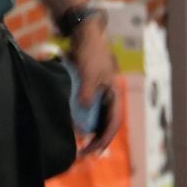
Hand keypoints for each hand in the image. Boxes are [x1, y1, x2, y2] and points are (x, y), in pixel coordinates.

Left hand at [71, 18, 119, 153]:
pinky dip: (81, 120)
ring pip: (95, 118)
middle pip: (105, 123)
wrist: (84, 32)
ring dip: (88, 132)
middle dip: (96, 140)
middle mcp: (108, 95)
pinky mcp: (87, 88)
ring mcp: (98, 92)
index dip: (105, 140)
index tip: (93, 152)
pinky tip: (72, 127)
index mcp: (114, 93)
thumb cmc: (90, 52)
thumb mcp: (88, 74)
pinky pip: (87, 109)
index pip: (113, 123)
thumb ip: (86, 96)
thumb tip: (82, 121)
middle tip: (83, 154)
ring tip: (78, 145)